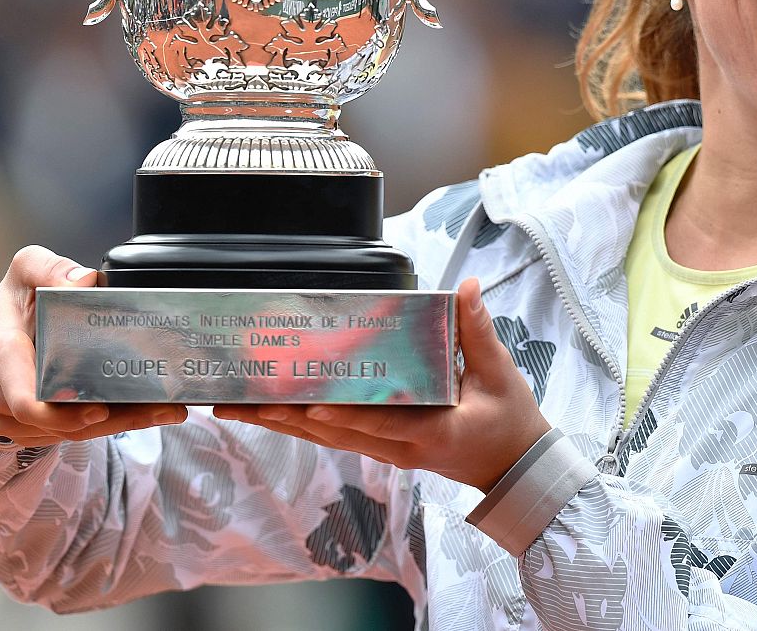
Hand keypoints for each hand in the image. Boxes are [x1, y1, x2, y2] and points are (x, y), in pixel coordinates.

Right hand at [0, 245, 187, 445]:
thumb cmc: (11, 302)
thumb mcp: (25, 270)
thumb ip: (49, 268)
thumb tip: (80, 280)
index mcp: (2, 354)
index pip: (23, 398)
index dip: (61, 413)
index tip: (99, 409)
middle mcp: (1, 393)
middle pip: (58, 422)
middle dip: (112, 420)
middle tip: (161, 409)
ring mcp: (12, 417)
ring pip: (69, 433)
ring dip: (119, 425)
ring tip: (165, 411)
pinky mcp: (28, 427)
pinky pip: (68, 433)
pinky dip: (107, 425)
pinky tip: (144, 413)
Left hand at [214, 279, 551, 491]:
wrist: (517, 468)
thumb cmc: (510, 421)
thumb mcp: (501, 374)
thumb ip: (478, 329)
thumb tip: (466, 287)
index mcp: (430, 431)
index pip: (378, 421)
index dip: (341, 413)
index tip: (307, 404)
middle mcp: (401, 448)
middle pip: (334, 434)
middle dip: (284, 417)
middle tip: (240, 400)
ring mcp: (392, 452)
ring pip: (328, 440)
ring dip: (283, 424)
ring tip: (239, 408)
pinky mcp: (388, 449)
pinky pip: (339, 438)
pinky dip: (304, 427)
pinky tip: (276, 415)